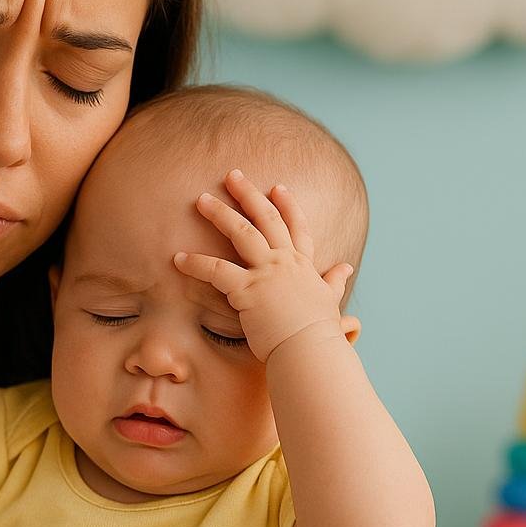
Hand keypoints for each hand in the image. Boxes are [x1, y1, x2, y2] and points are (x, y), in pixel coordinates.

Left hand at [172, 168, 353, 362]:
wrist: (310, 351)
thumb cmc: (317, 332)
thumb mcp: (330, 300)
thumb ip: (335, 282)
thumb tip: (346, 267)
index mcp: (303, 265)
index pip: (296, 227)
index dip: (287, 205)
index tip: (277, 186)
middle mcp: (285, 262)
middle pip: (265, 218)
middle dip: (248, 194)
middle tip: (231, 175)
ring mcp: (266, 273)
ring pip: (240, 232)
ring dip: (219, 213)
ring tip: (200, 199)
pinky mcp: (247, 290)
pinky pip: (216, 270)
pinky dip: (196, 263)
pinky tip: (179, 257)